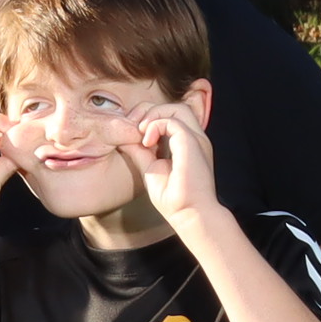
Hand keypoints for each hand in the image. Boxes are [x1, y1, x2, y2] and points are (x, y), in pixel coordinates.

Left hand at [131, 105, 220, 221]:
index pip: (170, 116)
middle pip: (174, 106)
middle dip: (149, 110)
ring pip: (177, 107)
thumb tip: (124, 138)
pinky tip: (146, 142)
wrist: (189, 214)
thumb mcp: (150, 168)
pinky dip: (155, 125)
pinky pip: (173, 119)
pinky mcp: (191, 142)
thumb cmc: (173, 199)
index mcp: (187, 144)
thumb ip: (139, 151)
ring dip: (154, 114)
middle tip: (133, 127)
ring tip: (140, 132)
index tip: (132, 133)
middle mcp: (194, 138)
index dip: (149, 118)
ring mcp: (196, 139)